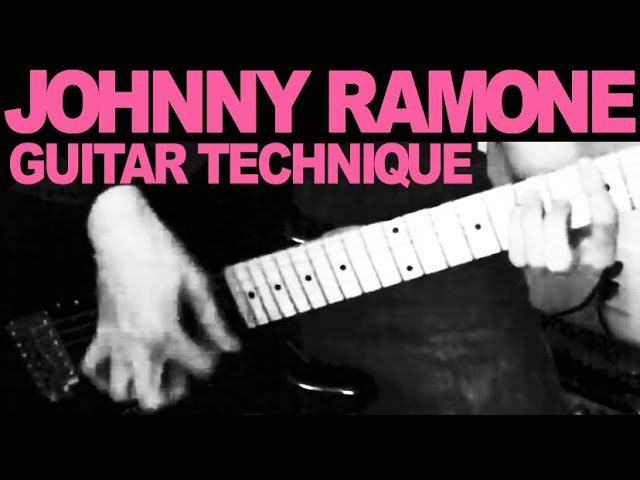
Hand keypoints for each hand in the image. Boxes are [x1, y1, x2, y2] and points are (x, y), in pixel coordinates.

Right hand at [83, 186, 239, 409]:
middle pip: (152, 397)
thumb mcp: (195, 282)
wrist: (121, 232)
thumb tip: (230, 341)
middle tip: (184, 373)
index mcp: (165, 330)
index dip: (212, 359)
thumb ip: (213, 319)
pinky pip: (93, 367)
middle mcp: (138, 342)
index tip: (214, 347)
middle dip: (173, 391)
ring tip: (158, 372)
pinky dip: (107, 375)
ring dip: (142, 387)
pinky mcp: (101, 330)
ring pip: (122, 390)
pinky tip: (125, 366)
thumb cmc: (156, 250)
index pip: (197, 365)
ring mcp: (116, 340)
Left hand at [508, 159, 618, 314]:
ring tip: (532, 195)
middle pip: (562, 248)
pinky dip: (514, 225)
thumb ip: (591, 215)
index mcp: (601, 256)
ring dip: (530, 216)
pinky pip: (516, 248)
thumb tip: (578, 175)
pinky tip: (518, 210)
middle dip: (556, 217)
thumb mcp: (597, 240)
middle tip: (559, 199)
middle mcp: (574, 269)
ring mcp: (545, 273)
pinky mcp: (524, 269)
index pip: (604, 222)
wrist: (564, 297)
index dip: (594, 190)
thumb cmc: (582, 258)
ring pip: (536, 249)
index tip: (585, 166)